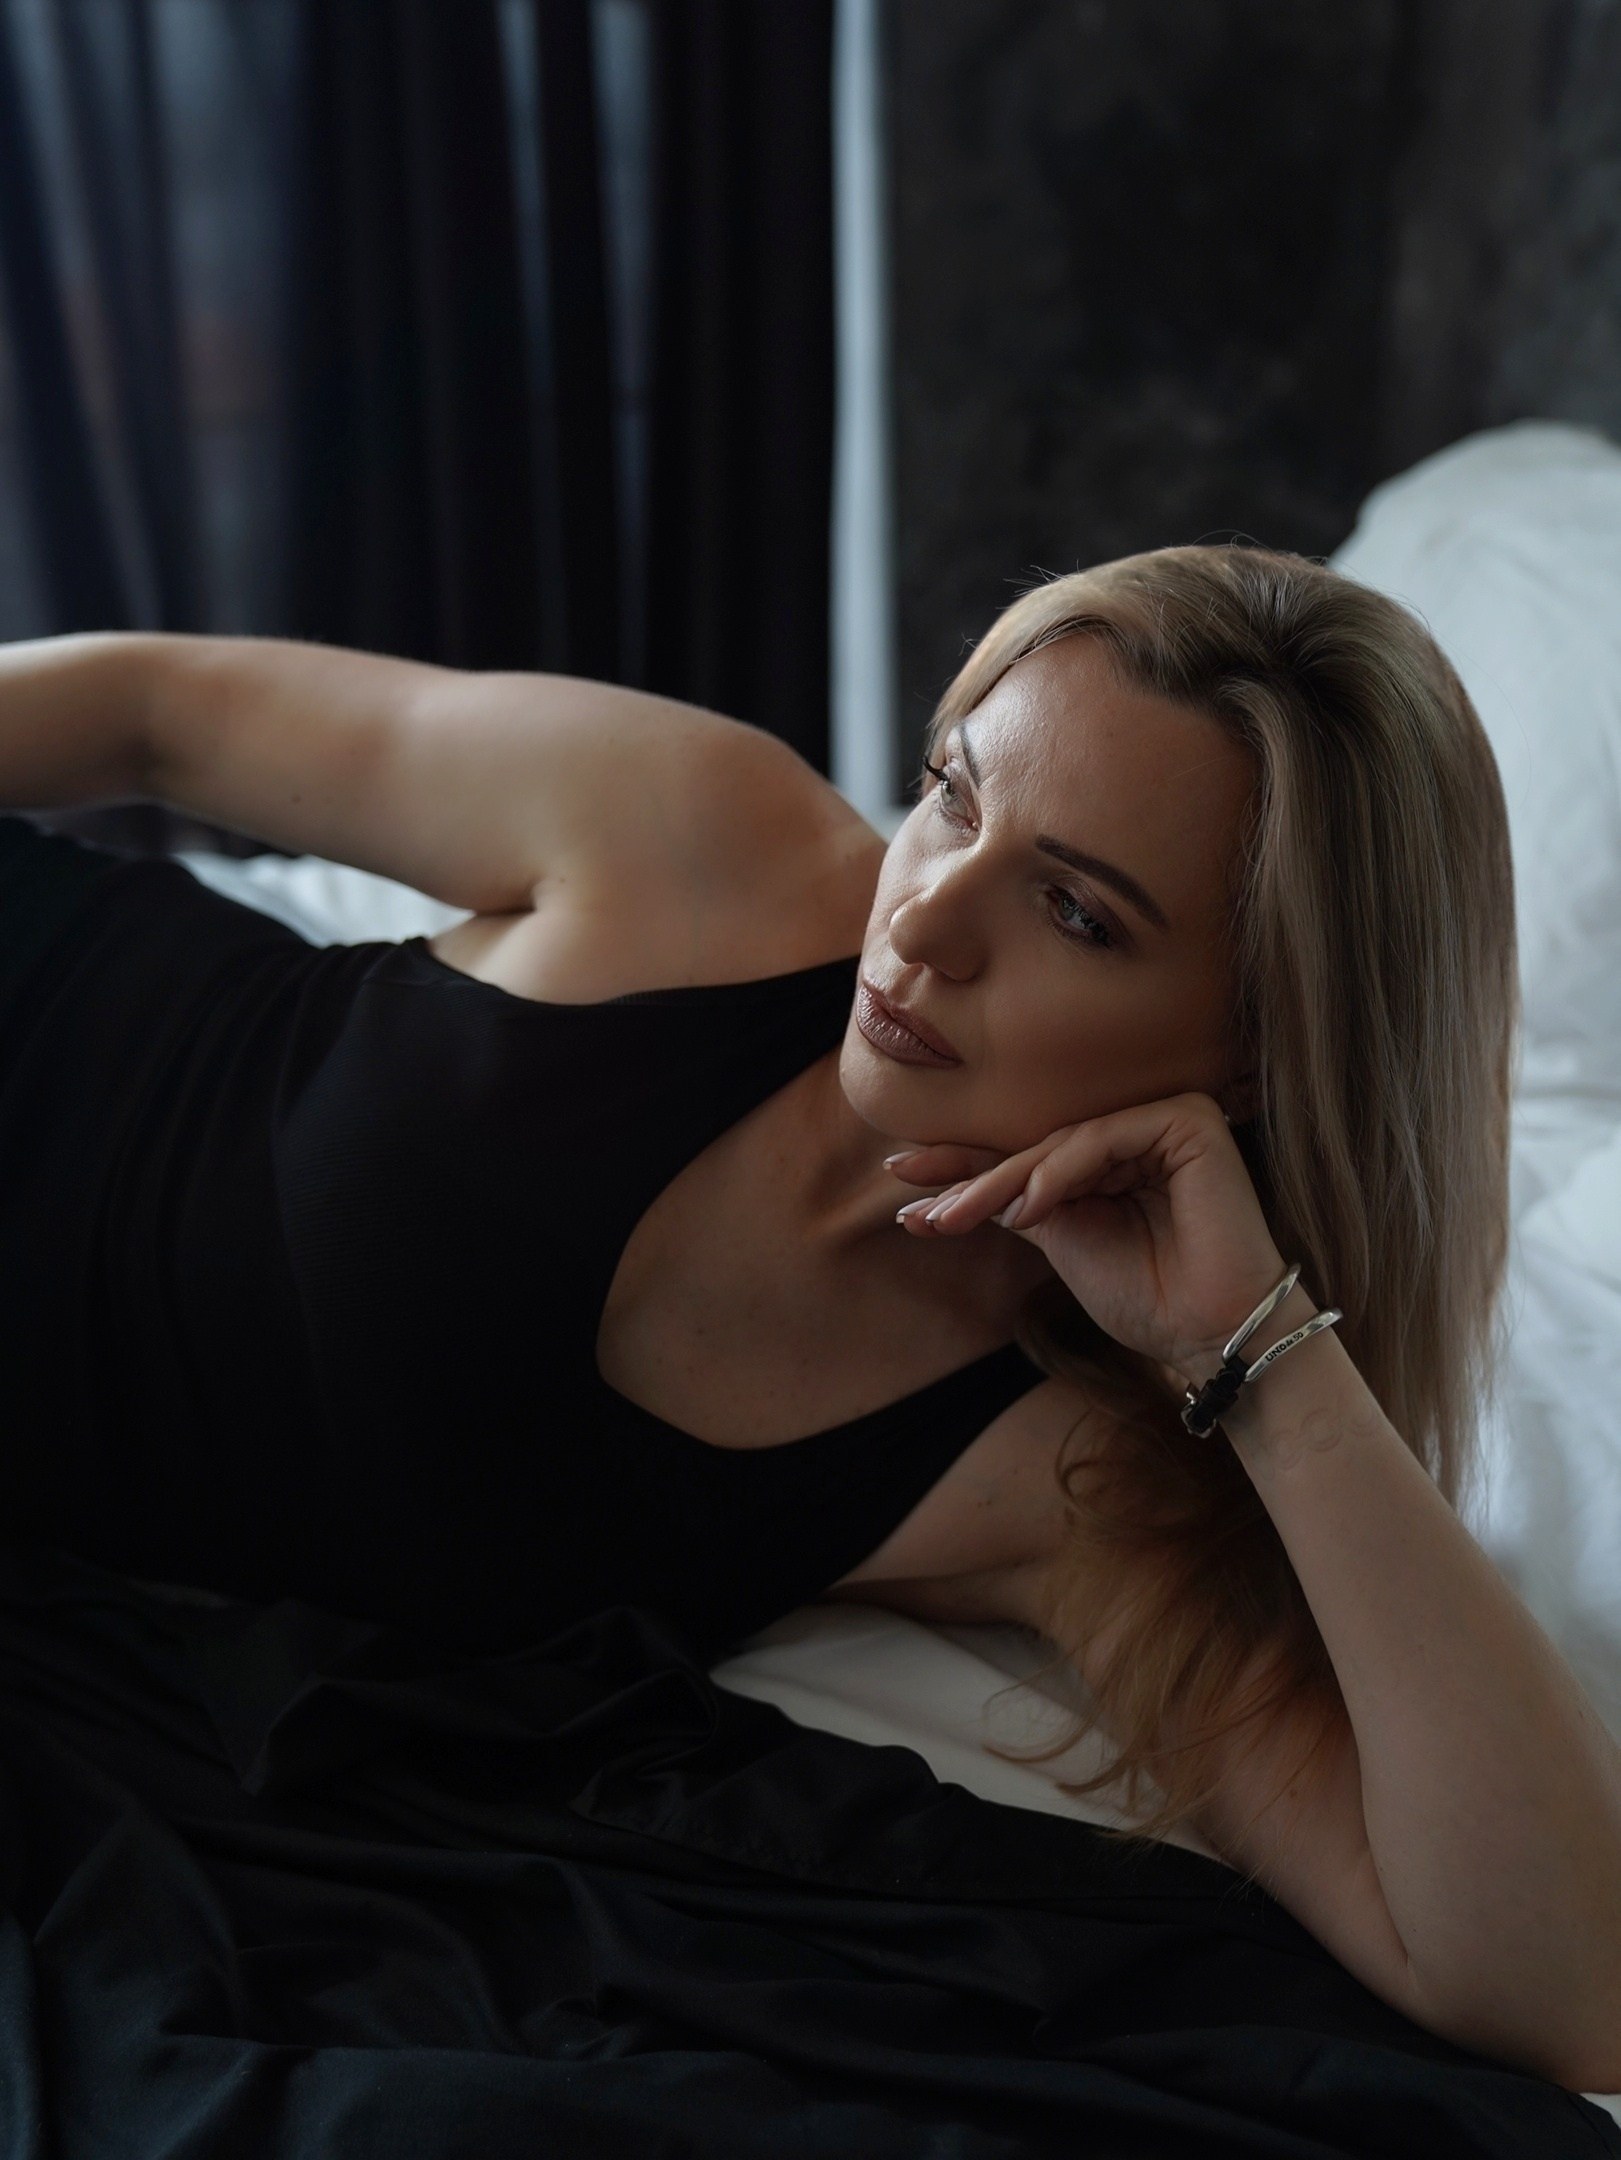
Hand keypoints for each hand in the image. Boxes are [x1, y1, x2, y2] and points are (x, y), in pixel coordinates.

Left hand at [889, 1092, 1289, 1382]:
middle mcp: (1141, 1131)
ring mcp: (1166, 1121)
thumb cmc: (1147, 1297)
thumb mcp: (1061, 1241)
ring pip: (1062, 1142)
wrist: (1211, 1337)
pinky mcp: (1190, 1122)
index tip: (901, 1180)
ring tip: (957, 1218)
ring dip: (1003, 1182)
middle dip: (972, 1179)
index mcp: (1114, 1157)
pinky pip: (1103, 1139)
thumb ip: (1012, 1207)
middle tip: (922, 1210)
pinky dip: (1059, 1172)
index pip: (1029, 1155)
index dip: (964, 1167)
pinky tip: (1028, 1208)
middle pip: (1039, 1147)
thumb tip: (930, 1199)